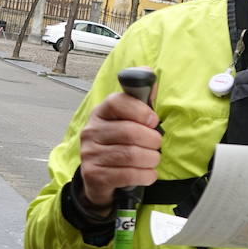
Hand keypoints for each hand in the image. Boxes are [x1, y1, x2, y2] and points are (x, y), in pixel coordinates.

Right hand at [77, 91, 162, 207]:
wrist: (100, 178)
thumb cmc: (120, 144)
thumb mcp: (130, 120)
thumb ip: (141, 98)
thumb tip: (147, 70)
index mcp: (101, 113)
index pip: (117, 102)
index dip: (140, 110)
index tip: (153, 120)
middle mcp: (91, 131)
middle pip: (129, 132)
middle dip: (152, 140)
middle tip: (157, 145)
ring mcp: (90, 154)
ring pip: (130, 154)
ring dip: (151, 159)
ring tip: (153, 160)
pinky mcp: (94, 175)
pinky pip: (127, 174)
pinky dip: (145, 175)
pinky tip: (148, 173)